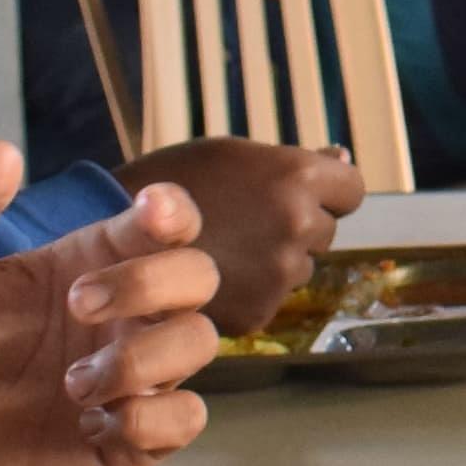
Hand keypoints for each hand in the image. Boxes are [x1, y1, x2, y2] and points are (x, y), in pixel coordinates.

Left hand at [0, 145, 222, 465]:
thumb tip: (2, 152)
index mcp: (98, 261)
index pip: (170, 222)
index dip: (174, 212)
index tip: (146, 210)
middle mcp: (132, 314)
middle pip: (199, 276)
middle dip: (147, 283)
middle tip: (75, 304)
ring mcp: (141, 374)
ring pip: (199, 343)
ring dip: (140, 360)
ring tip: (71, 384)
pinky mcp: (138, 436)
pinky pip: (187, 419)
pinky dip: (148, 420)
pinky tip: (90, 426)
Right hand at [117, 133, 361, 329]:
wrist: (115, 243)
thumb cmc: (173, 184)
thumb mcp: (232, 154)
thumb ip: (295, 161)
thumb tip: (343, 158)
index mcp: (296, 177)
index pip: (351, 189)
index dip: (329, 191)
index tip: (304, 193)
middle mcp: (298, 226)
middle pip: (325, 230)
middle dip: (298, 226)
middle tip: (247, 221)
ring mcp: (280, 273)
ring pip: (299, 267)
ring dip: (276, 260)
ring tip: (226, 248)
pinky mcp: (259, 311)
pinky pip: (272, 298)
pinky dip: (253, 291)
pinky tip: (217, 277)